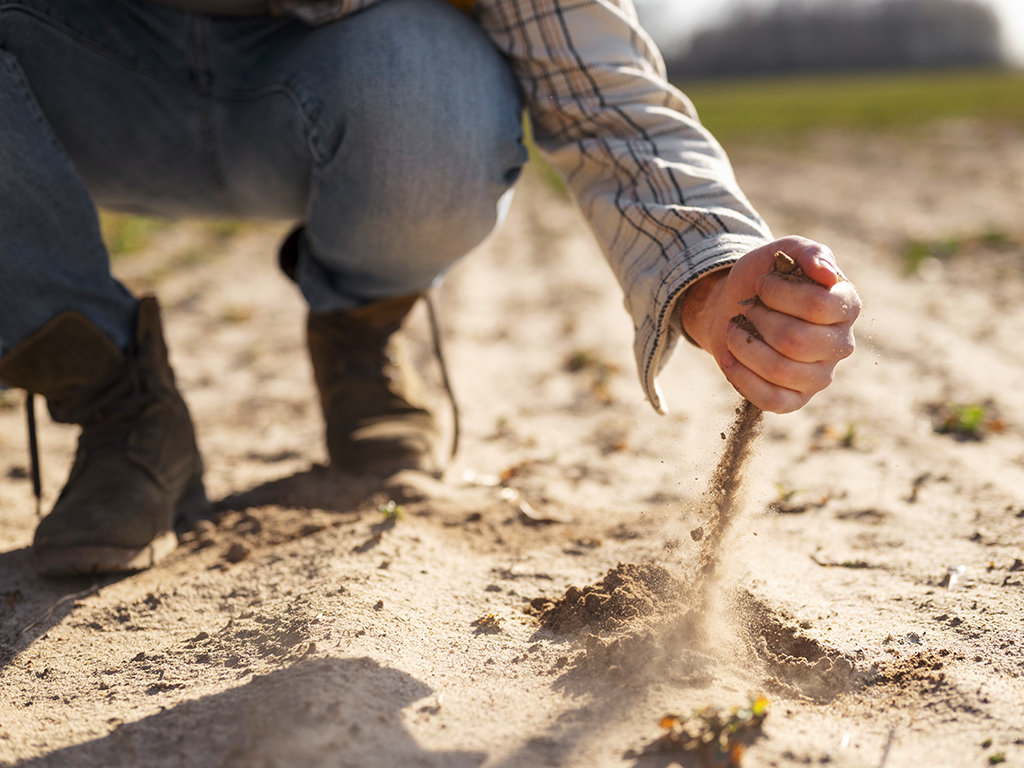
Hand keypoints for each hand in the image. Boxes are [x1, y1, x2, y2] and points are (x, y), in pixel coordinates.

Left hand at [679, 236, 860, 412]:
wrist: (733, 307)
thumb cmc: (763, 280)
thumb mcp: (783, 252)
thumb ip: (809, 253)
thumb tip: (827, 274)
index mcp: (846, 306)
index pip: (817, 305)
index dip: (779, 293)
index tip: (762, 285)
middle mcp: (840, 344)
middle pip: (795, 341)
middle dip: (758, 320)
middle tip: (748, 309)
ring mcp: (820, 376)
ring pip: (780, 371)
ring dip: (744, 346)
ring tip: (734, 330)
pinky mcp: (796, 399)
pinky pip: (772, 401)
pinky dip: (742, 378)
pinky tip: (729, 359)